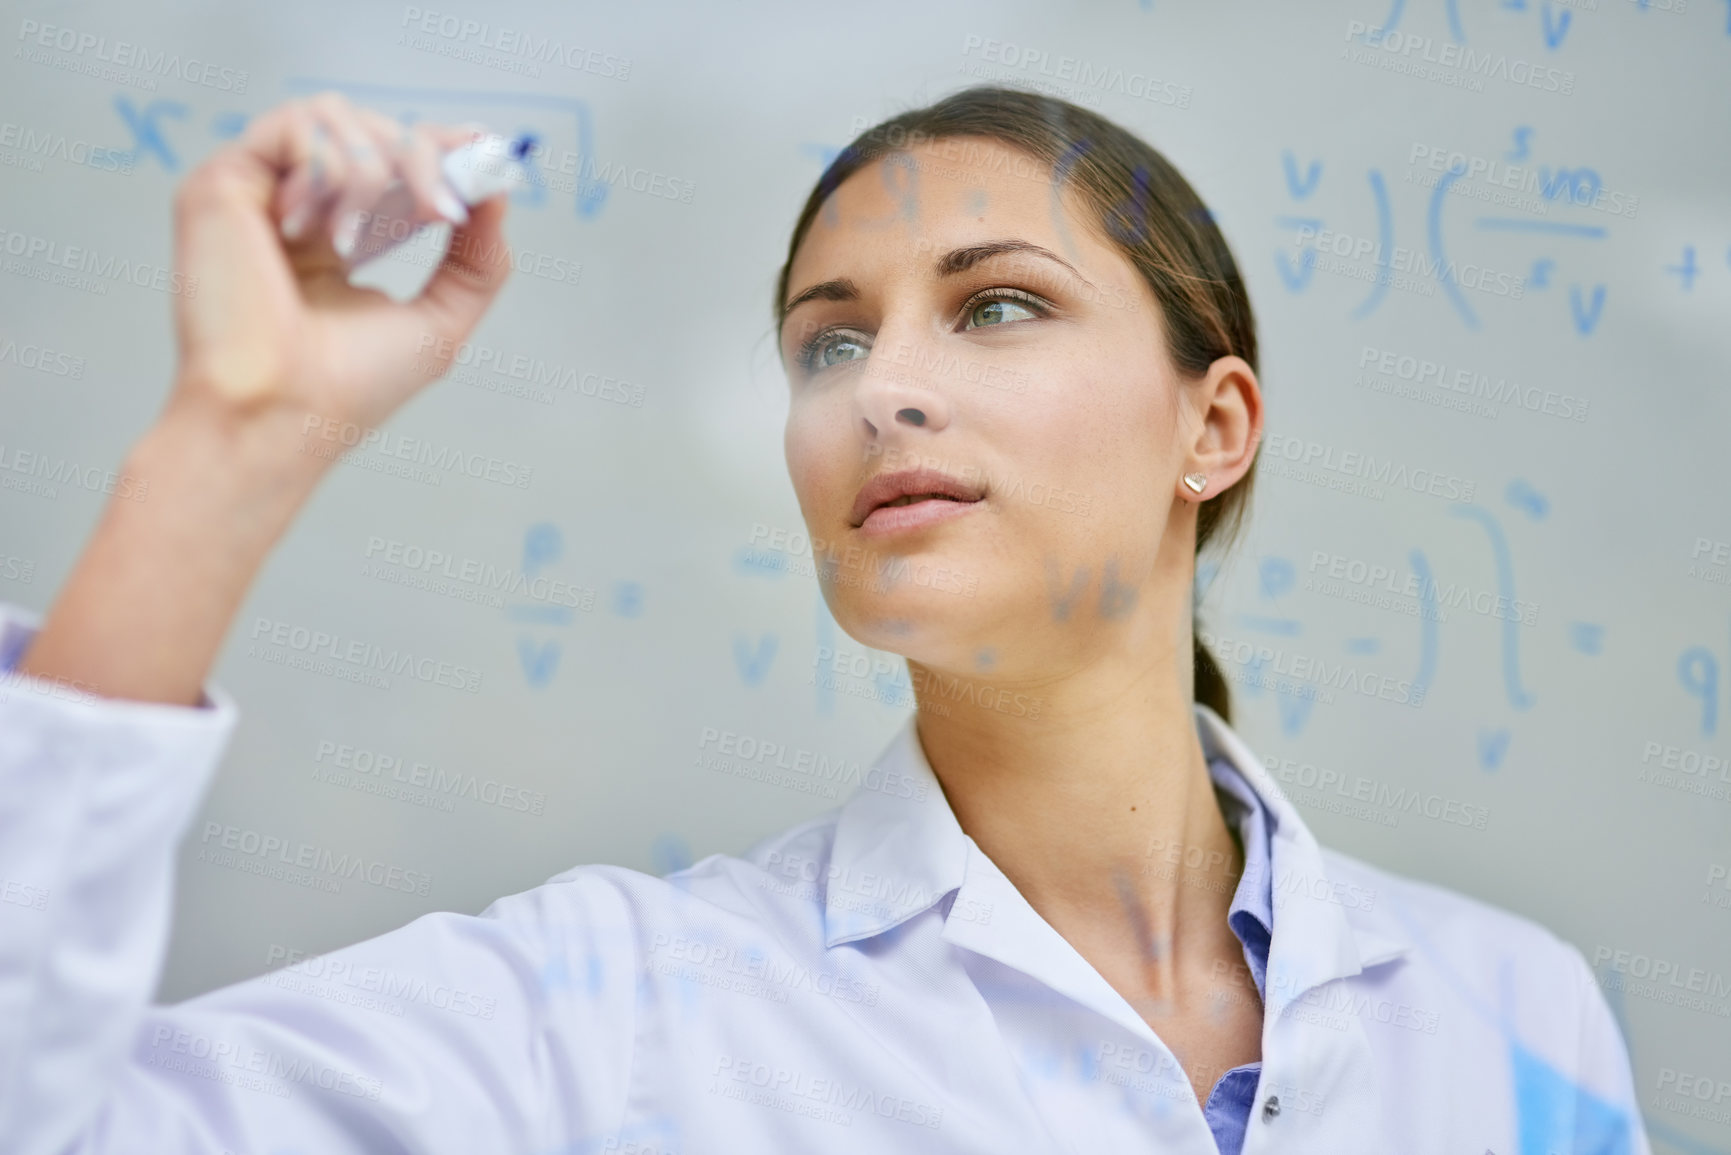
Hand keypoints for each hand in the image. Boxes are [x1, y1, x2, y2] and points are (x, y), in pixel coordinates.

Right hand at [168, 91, 512, 442]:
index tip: (482, 149)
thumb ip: (477, 258)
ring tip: (363, 241)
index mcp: (337, 237)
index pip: (390, 159)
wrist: (283, 417)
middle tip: (439, 211)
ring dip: (376, 169)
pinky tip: (319, 233)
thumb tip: (496, 191)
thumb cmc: (348, 389)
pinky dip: (331, 170)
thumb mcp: (442, 320)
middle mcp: (296, 208)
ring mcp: (257, 192)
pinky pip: (296, 126)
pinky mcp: (222, 182)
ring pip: (335, 114)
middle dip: (422, 160)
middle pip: (371, 128)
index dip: (438, 147)